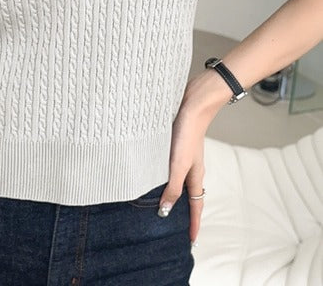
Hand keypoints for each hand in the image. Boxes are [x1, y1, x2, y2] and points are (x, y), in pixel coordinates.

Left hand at [156, 71, 232, 243]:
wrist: (191, 102)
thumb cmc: (187, 132)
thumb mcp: (179, 163)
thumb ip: (173, 186)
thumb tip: (166, 211)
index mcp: (195, 175)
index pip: (196, 206)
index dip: (194, 224)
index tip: (192, 242)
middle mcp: (189, 167)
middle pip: (188, 195)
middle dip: (183, 212)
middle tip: (174, 228)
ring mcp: (182, 156)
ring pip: (177, 181)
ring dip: (171, 193)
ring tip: (159, 204)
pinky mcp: (173, 144)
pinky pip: (168, 167)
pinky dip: (163, 176)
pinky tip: (150, 173)